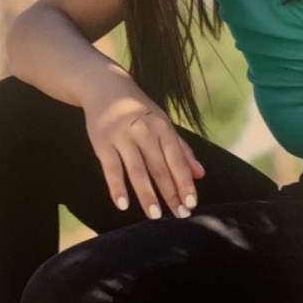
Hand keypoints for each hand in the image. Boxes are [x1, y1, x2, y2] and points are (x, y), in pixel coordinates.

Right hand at [82, 70, 204, 219]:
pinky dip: (117, 187)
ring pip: (137, 170)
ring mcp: (123, 136)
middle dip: (170, 194)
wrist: (106, 87)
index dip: (185, 183)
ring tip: (155, 215)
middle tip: (178, 216)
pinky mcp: (103, 142)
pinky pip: (111, 168)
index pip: (177, 160)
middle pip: (160, 168)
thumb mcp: (163, 124)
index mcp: (163, 127)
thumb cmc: (139, 111)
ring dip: (147, 194)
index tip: (191, 204)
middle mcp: (145, 131)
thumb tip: (200, 174)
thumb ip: (181, 149)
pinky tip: (123, 205)